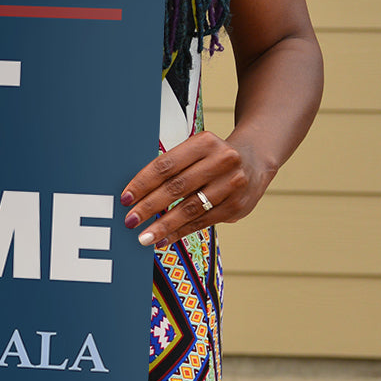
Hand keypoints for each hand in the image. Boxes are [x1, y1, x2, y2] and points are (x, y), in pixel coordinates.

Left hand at [120, 129, 265, 248]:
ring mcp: (232, 184)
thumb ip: (171, 168)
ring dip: (164, 225)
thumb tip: (136, 195)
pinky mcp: (237, 205)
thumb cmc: (212, 157)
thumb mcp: (195, 151)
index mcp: (204, 142)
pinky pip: (203, 221)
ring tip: (144, 237)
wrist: (254, 160)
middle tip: (130, 221)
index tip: (126, 198)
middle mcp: (222, 161)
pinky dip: (181, 232)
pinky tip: (165, 238)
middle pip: (177, 187)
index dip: (143, 183)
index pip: (166, 165)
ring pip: (190, 208)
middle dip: (149, 207)